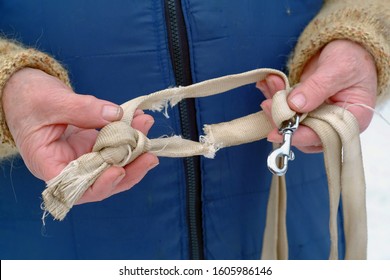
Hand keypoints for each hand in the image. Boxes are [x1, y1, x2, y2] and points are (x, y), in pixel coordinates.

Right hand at [2, 68, 158, 202]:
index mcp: (48, 165)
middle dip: (129, 169)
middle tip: (150, 155)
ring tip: (146, 129)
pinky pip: (114, 146)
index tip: (119, 171)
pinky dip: (128, 136)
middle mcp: (68, 166)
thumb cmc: (27, 99)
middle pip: (102, 180)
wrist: (24, 90)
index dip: (100, 185)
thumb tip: (115, 115)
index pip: (76, 189)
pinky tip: (139, 121)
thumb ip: (82, 109)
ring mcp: (82, 156)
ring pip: (112, 164)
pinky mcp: (92, 145)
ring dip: (134, 151)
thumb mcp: (51, 102)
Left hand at [257, 39, 377, 152]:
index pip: (324, 136)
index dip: (300, 136)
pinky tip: (269, 83)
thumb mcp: (338, 69)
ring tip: (271, 83)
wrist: (348, 45)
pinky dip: (275, 97)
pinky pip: (286, 108)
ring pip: (291, 121)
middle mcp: (333, 123)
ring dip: (276, 105)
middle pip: (303, 132)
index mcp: (351, 119)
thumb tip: (295, 105)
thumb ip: (317, 87)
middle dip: (282, 118)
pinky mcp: (304, 108)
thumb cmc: (353, 57)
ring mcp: (317, 116)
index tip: (280, 131)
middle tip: (268, 103)